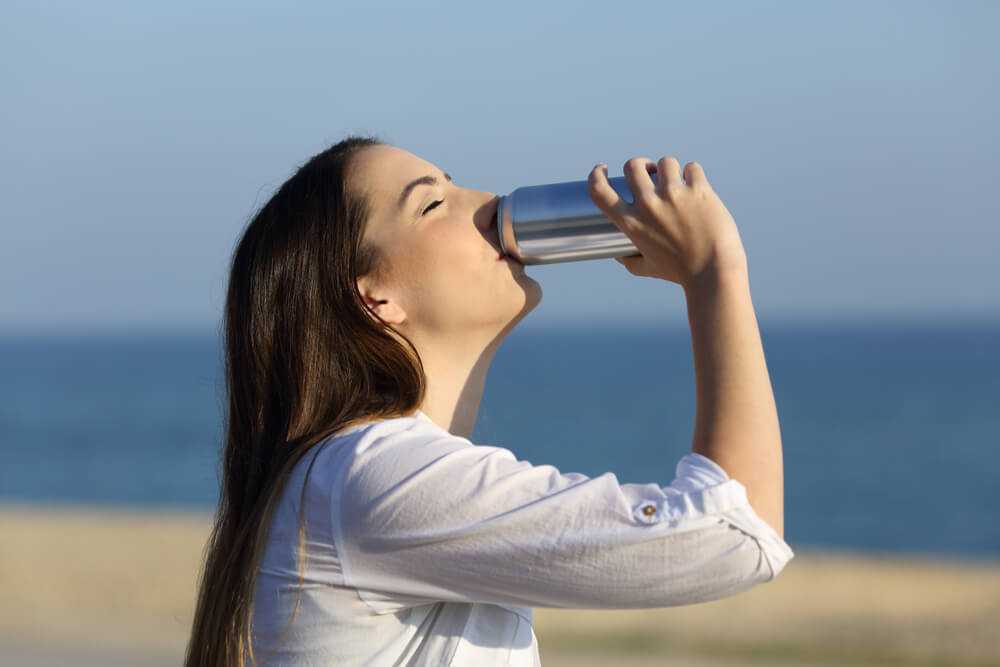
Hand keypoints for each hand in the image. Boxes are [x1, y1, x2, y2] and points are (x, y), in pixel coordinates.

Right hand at [587, 157, 746, 286]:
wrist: (715, 272)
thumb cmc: (682, 272)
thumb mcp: (649, 268)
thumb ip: (630, 262)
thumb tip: (619, 256)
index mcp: (632, 223)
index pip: (600, 191)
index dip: (596, 175)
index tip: (603, 170)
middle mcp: (649, 205)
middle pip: (632, 166)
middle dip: (640, 165)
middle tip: (649, 172)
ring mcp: (674, 195)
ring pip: (664, 162)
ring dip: (668, 169)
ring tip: (676, 180)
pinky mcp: (698, 190)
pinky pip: (691, 167)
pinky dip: (692, 174)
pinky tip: (695, 186)